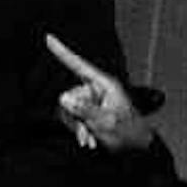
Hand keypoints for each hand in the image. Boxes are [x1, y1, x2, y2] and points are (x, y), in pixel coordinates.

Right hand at [47, 33, 153, 152]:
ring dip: (77, 126)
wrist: (137, 148)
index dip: (62, 52)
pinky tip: (89, 140)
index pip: (79, 65)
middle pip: (70, 95)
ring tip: (90, 138)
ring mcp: (94, 101)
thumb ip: (84, 109)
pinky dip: (80, 129)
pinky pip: (74, 117)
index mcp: (104, 85)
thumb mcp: (106, 122)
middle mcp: (97, 90)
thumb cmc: (128, 132)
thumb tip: (64, 98)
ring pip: (70, 109)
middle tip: (86, 133)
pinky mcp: (91, 112)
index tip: (49, 37)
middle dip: (74, 117)